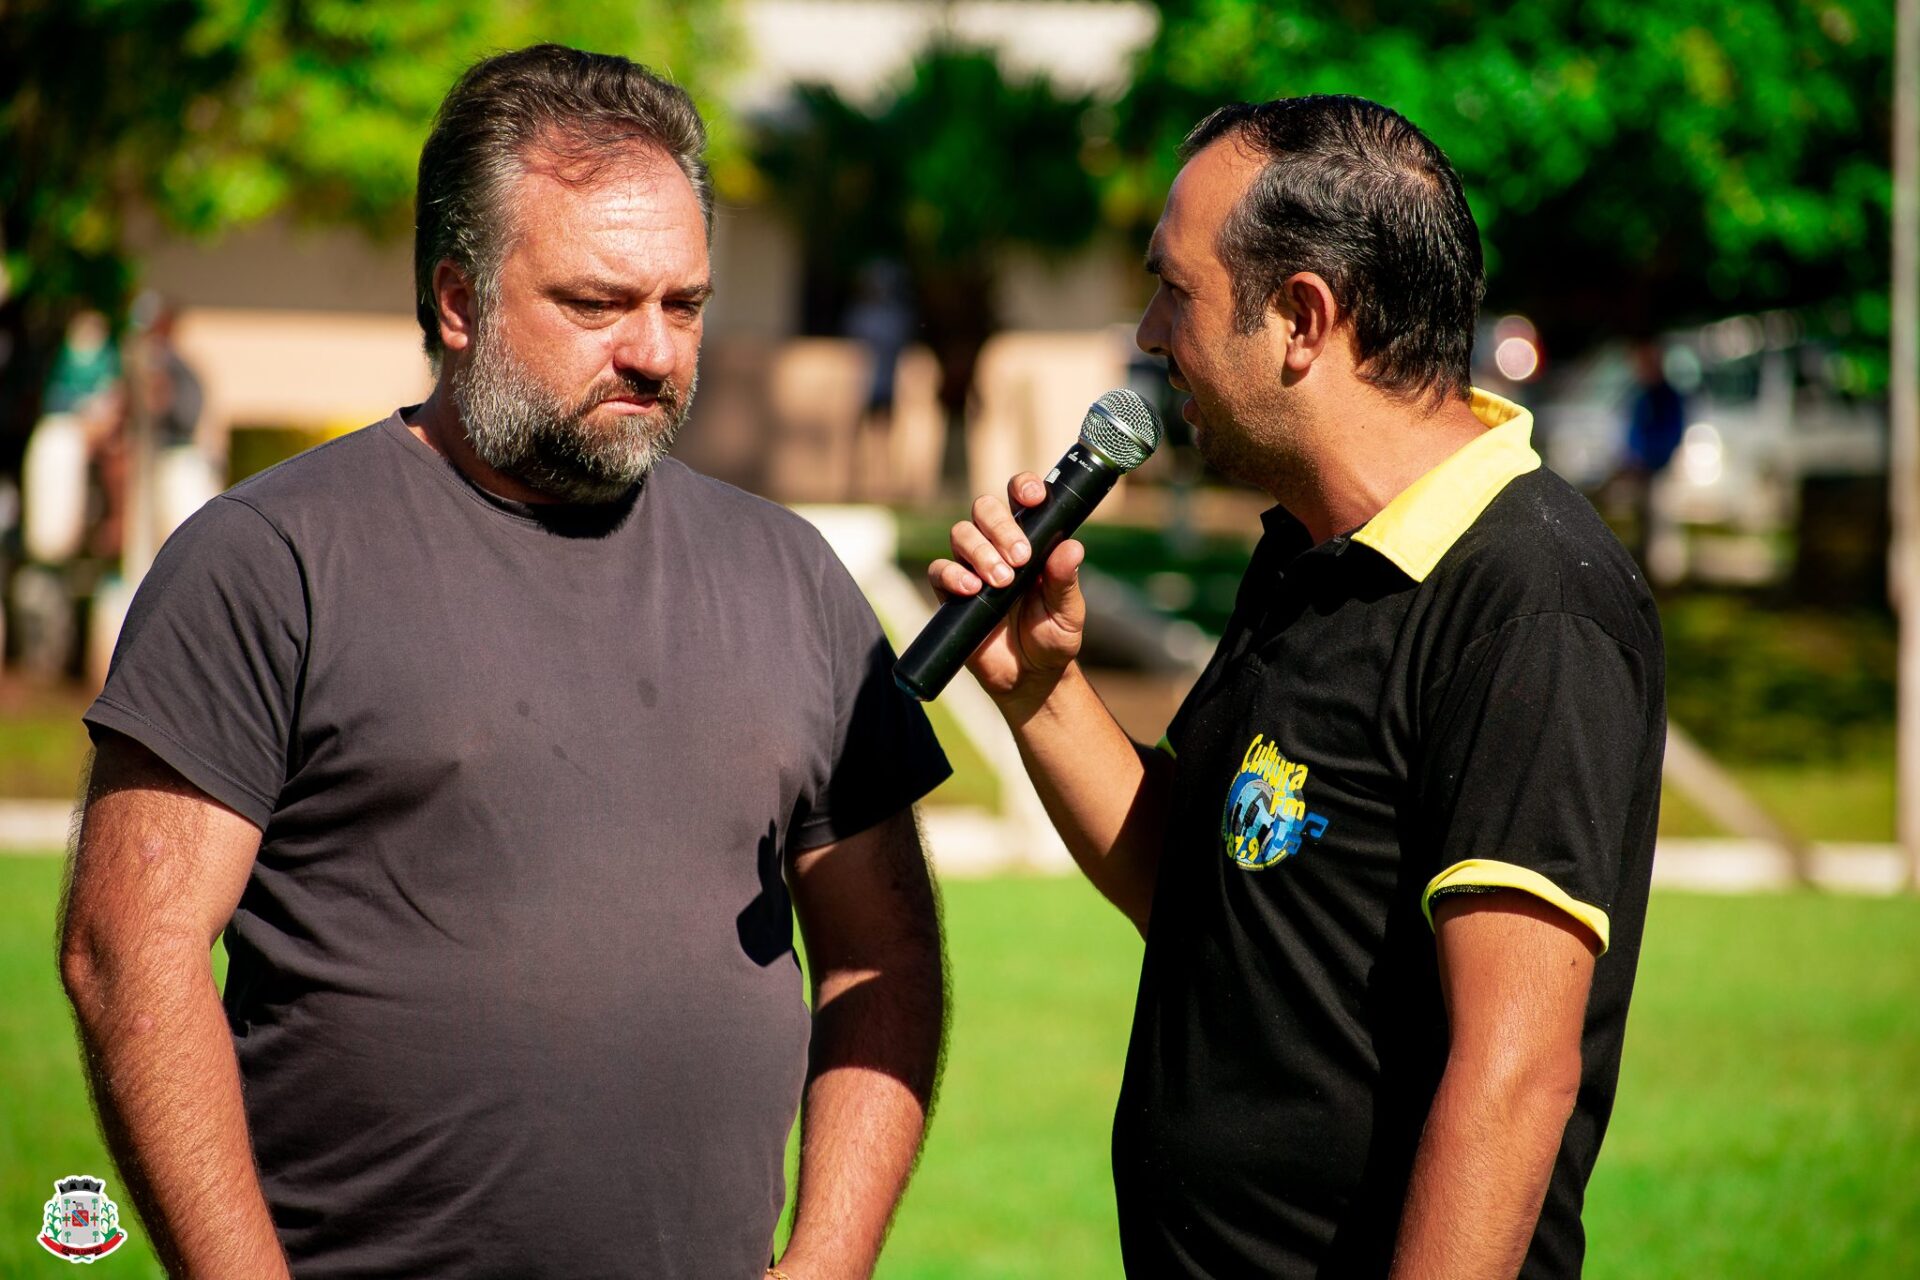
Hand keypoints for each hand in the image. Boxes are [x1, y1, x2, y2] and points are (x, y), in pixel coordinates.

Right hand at [926, 472, 1086, 712]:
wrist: (1029, 678)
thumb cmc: (1052, 638)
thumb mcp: (1068, 612)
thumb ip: (1065, 580)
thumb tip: (1072, 547)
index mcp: (1030, 540)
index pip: (1021, 498)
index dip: (1023, 487)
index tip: (1033, 498)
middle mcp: (997, 546)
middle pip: (985, 508)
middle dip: (1000, 526)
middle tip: (1020, 558)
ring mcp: (971, 567)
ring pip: (961, 533)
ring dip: (980, 551)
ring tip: (1001, 582)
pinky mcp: (950, 593)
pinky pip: (939, 570)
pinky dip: (953, 575)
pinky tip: (972, 590)